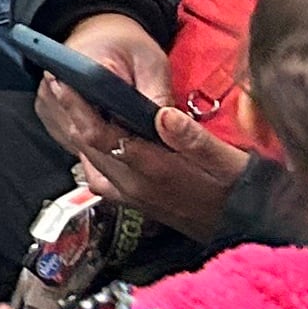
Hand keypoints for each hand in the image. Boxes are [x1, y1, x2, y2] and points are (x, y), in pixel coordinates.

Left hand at [37, 36, 248, 241]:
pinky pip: (101, 180)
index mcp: (155, 169)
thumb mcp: (228, 160)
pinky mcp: (138, 205)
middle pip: (89, 146)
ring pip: (91, 162)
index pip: (100, 134)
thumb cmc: (242, 189)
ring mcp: (135, 198)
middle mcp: (137, 186)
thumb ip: (193, 138)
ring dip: (78, 133)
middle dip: (71, 113)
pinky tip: (96, 145)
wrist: (250, 227)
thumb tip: (162, 114)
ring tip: (71, 105)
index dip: (78, 106)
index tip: (64, 80)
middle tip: (57, 83)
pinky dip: (92, 158)